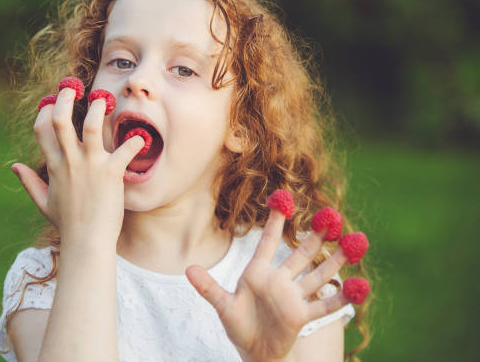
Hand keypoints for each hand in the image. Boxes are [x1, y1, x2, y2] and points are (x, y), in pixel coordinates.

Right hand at [11, 86, 144, 246]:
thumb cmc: (68, 224)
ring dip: (97, 108)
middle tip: (72, 87)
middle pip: (60, 119)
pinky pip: (125, 148)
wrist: (87, 242)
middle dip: (64, 98)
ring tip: (103, 100)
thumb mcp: (44, 202)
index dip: (45, 111)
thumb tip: (14, 166)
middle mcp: (69, 161)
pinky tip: (142, 138)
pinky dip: (135, 141)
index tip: (52, 102)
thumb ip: (29, 182)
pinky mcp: (111, 172)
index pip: (41, 129)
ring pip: (90, 125)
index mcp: (54, 166)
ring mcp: (90, 165)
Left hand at [186, 198, 355, 361]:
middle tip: (331, 215)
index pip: (268, 243)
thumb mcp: (222, 307)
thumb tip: (188, 270)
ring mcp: (293, 297)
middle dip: (316, 235)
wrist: (254, 352)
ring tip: (354, 242)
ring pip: (317, 275)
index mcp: (258, 273)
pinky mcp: (302, 316)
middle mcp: (279, 281)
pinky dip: (342, 298)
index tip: (283, 199)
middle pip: (300, 254)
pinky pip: (324, 305)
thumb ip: (208, 288)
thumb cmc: (238, 326)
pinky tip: (359, 286)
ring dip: (335, 260)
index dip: (275, 222)